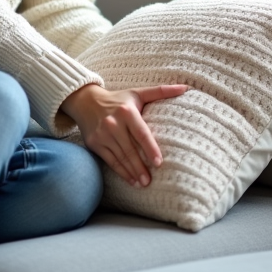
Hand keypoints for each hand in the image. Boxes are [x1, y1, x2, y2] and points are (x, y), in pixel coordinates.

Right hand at [60, 82, 187, 187]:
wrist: (85, 101)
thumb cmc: (118, 99)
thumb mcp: (137, 93)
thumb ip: (161, 91)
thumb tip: (185, 87)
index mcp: (127, 111)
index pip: (141, 133)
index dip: (150, 148)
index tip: (158, 163)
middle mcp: (113, 123)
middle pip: (130, 149)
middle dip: (140, 167)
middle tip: (150, 180)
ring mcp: (102, 135)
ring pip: (120, 157)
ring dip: (132, 172)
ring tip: (143, 183)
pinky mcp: (94, 143)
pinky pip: (110, 161)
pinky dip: (121, 172)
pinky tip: (131, 180)